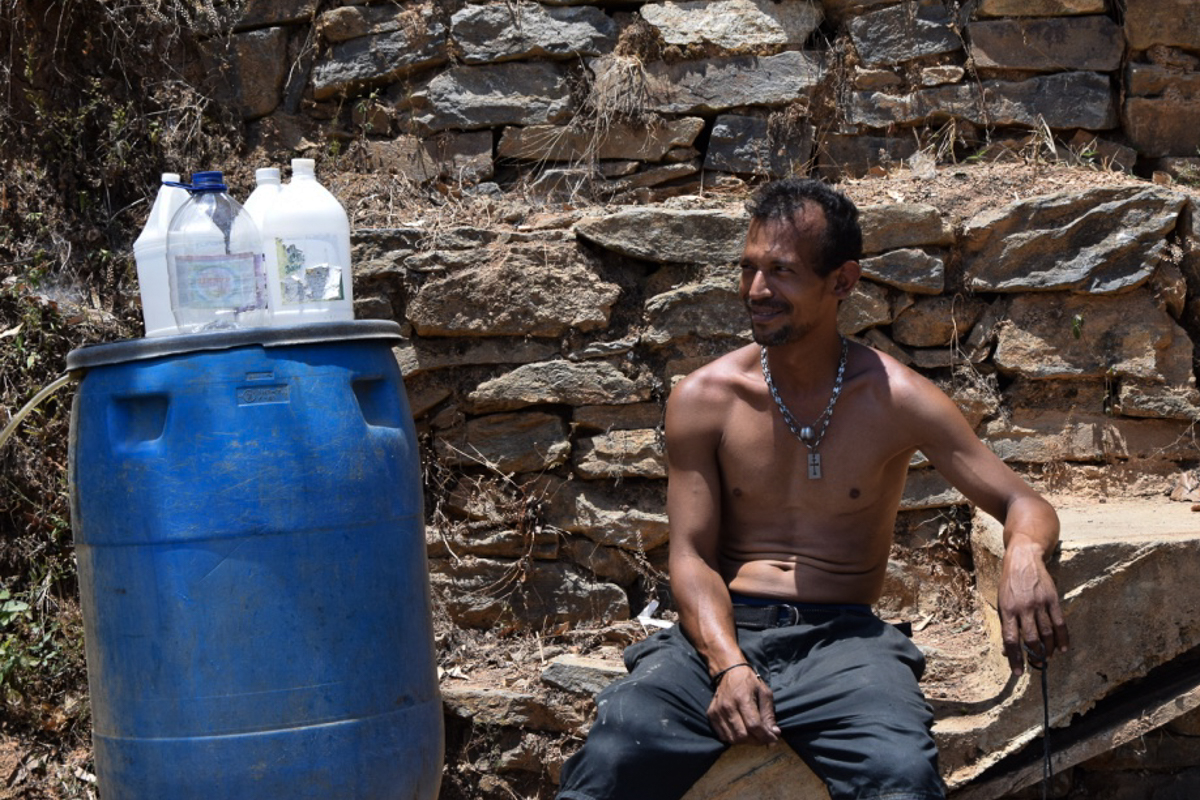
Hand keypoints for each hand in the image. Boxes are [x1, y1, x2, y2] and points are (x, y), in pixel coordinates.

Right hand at [707, 664, 781, 744]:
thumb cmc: (749, 682)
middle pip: (743, 736)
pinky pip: (723, 736)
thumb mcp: (764, 693)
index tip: (773, 738)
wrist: (729, 671)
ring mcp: (717, 711)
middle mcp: (728, 706)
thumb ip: (769, 715)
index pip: (754, 725)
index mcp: (742, 698)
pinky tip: (741, 730)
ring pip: (732, 739)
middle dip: (757, 741)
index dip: (766, 736)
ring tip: (753, 735)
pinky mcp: (711, 715)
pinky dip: (733, 738)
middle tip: (764, 737)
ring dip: (746, 741)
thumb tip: (774, 734)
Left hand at [998, 537, 1068, 675]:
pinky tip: (1063, 648)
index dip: (1014, 658)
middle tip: (1037, 664)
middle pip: (1031, 639)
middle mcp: (1023, 608)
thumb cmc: (1010, 584)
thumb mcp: (1001, 602)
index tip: (1018, 672)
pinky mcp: (1052, 600)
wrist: (1023, 559)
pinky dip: (1062, 638)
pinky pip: (1060, 623)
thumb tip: (1007, 650)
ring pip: (1047, 633)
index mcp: (1007, 610)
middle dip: (1034, 656)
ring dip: (1049, 649)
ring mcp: (1039, 604)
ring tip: (1048, 657)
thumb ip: (1005, 625)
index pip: (1010, 639)